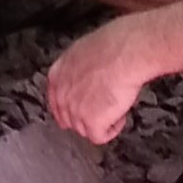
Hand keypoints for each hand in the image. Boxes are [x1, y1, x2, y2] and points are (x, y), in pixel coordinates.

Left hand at [46, 16, 154, 144]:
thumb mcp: (86, 52)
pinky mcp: (91, 122)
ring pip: (84, 129)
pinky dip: (113, 129)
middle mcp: (62, 94)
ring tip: (116, 106)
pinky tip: (120, 115)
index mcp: (58, 74)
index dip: (72, 108)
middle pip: (69, 119)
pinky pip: (100, 136)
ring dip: (102, 121)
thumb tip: (86, 78)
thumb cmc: (114, 46)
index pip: (56, 101)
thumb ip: (79, 70)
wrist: (126, 53)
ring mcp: (74, 110)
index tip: (83, 110)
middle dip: (87, 116)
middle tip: (104, 108)